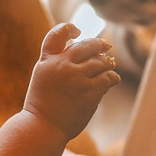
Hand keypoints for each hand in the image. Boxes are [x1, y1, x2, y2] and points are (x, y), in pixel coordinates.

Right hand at [24, 23, 119, 139]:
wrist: (43, 127)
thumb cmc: (43, 104)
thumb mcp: (43, 76)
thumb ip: (57, 61)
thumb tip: (85, 50)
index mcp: (47, 60)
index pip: (58, 34)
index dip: (69, 28)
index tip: (78, 30)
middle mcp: (61, 66)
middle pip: (86, 45)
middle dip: (98, 45)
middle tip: (106, 46)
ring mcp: (77, 78)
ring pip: (100, 62)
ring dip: (108, 62)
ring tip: (110, 63)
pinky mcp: (90, 92)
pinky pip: (107, 78)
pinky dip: (112, 77)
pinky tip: (113, 79)